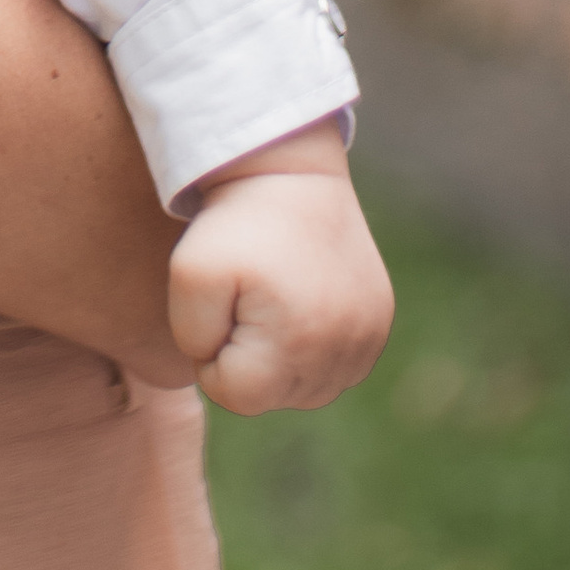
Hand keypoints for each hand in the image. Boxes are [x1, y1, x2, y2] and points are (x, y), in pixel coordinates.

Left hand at [166, 125, 392, 414]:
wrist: (290, 172)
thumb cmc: (234, 222)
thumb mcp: (188, 273)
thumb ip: (193, 340)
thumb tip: (224, 373)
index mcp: (296, 341)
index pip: (235, 395)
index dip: (210, 354)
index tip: (216, 305)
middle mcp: (344, 349)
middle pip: (273, 396)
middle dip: (247, 357)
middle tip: (243, 296)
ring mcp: (369, 338)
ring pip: (306, 388)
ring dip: (279, 357)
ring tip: (270, 299)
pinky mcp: (380, 323)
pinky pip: (337, 366)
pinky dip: (311, 347)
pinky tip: (297, 303)